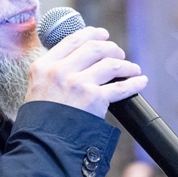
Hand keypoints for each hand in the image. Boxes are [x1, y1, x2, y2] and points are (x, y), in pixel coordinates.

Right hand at [24, 27, 147, 117]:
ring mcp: (78, 84)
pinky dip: (134, 83)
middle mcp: (60, 71)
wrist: (43, 143)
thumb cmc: (41, 120)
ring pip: (110, 64)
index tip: (102, 34)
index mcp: (44, 66)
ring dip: (125, 64)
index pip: (72, 40)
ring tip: (132, 69)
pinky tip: (140, 81)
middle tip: (118, 53)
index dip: (91, 33)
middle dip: (111, 48)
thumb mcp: (36, 88)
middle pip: (94, 48)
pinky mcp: (94, 99)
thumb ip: (52, 72)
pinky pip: (121, 87)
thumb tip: (76, 59)